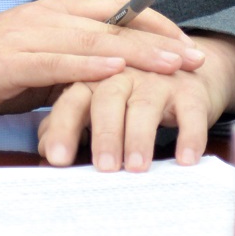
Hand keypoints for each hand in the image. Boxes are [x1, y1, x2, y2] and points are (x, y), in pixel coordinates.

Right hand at [0, 0, 204, 123]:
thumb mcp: (33, 68)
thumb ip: (68, 69)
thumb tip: (106, 85)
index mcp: (53, 15)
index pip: (115, 10)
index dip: (154, 23)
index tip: (186, 41)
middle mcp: (45, 17)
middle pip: (112, 24)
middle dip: (158, 39)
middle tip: (195, 55)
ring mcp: (26, 35)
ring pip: (91, 40)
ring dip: (135, 52)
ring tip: (171, 63)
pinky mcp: (7, 60)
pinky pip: (55, 60)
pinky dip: (87, 64)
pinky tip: (114, 69)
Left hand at [37, 34, 234, 171]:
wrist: (184, 67)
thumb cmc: (129, 94)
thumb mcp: (95, 103)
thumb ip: (66, 121)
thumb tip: (43, 148)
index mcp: (93, 77)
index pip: (72, 100)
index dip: (63, 128)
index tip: (57, 159)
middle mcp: (123, 74)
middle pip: (108, 100)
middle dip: (105, 134)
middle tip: (104, 167)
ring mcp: (157, 80)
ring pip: (146, 106)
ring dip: (141, 137)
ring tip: (137, 167)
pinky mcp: (190, 90)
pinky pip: (190, 112)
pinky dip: (189, 136)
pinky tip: (186, 160)